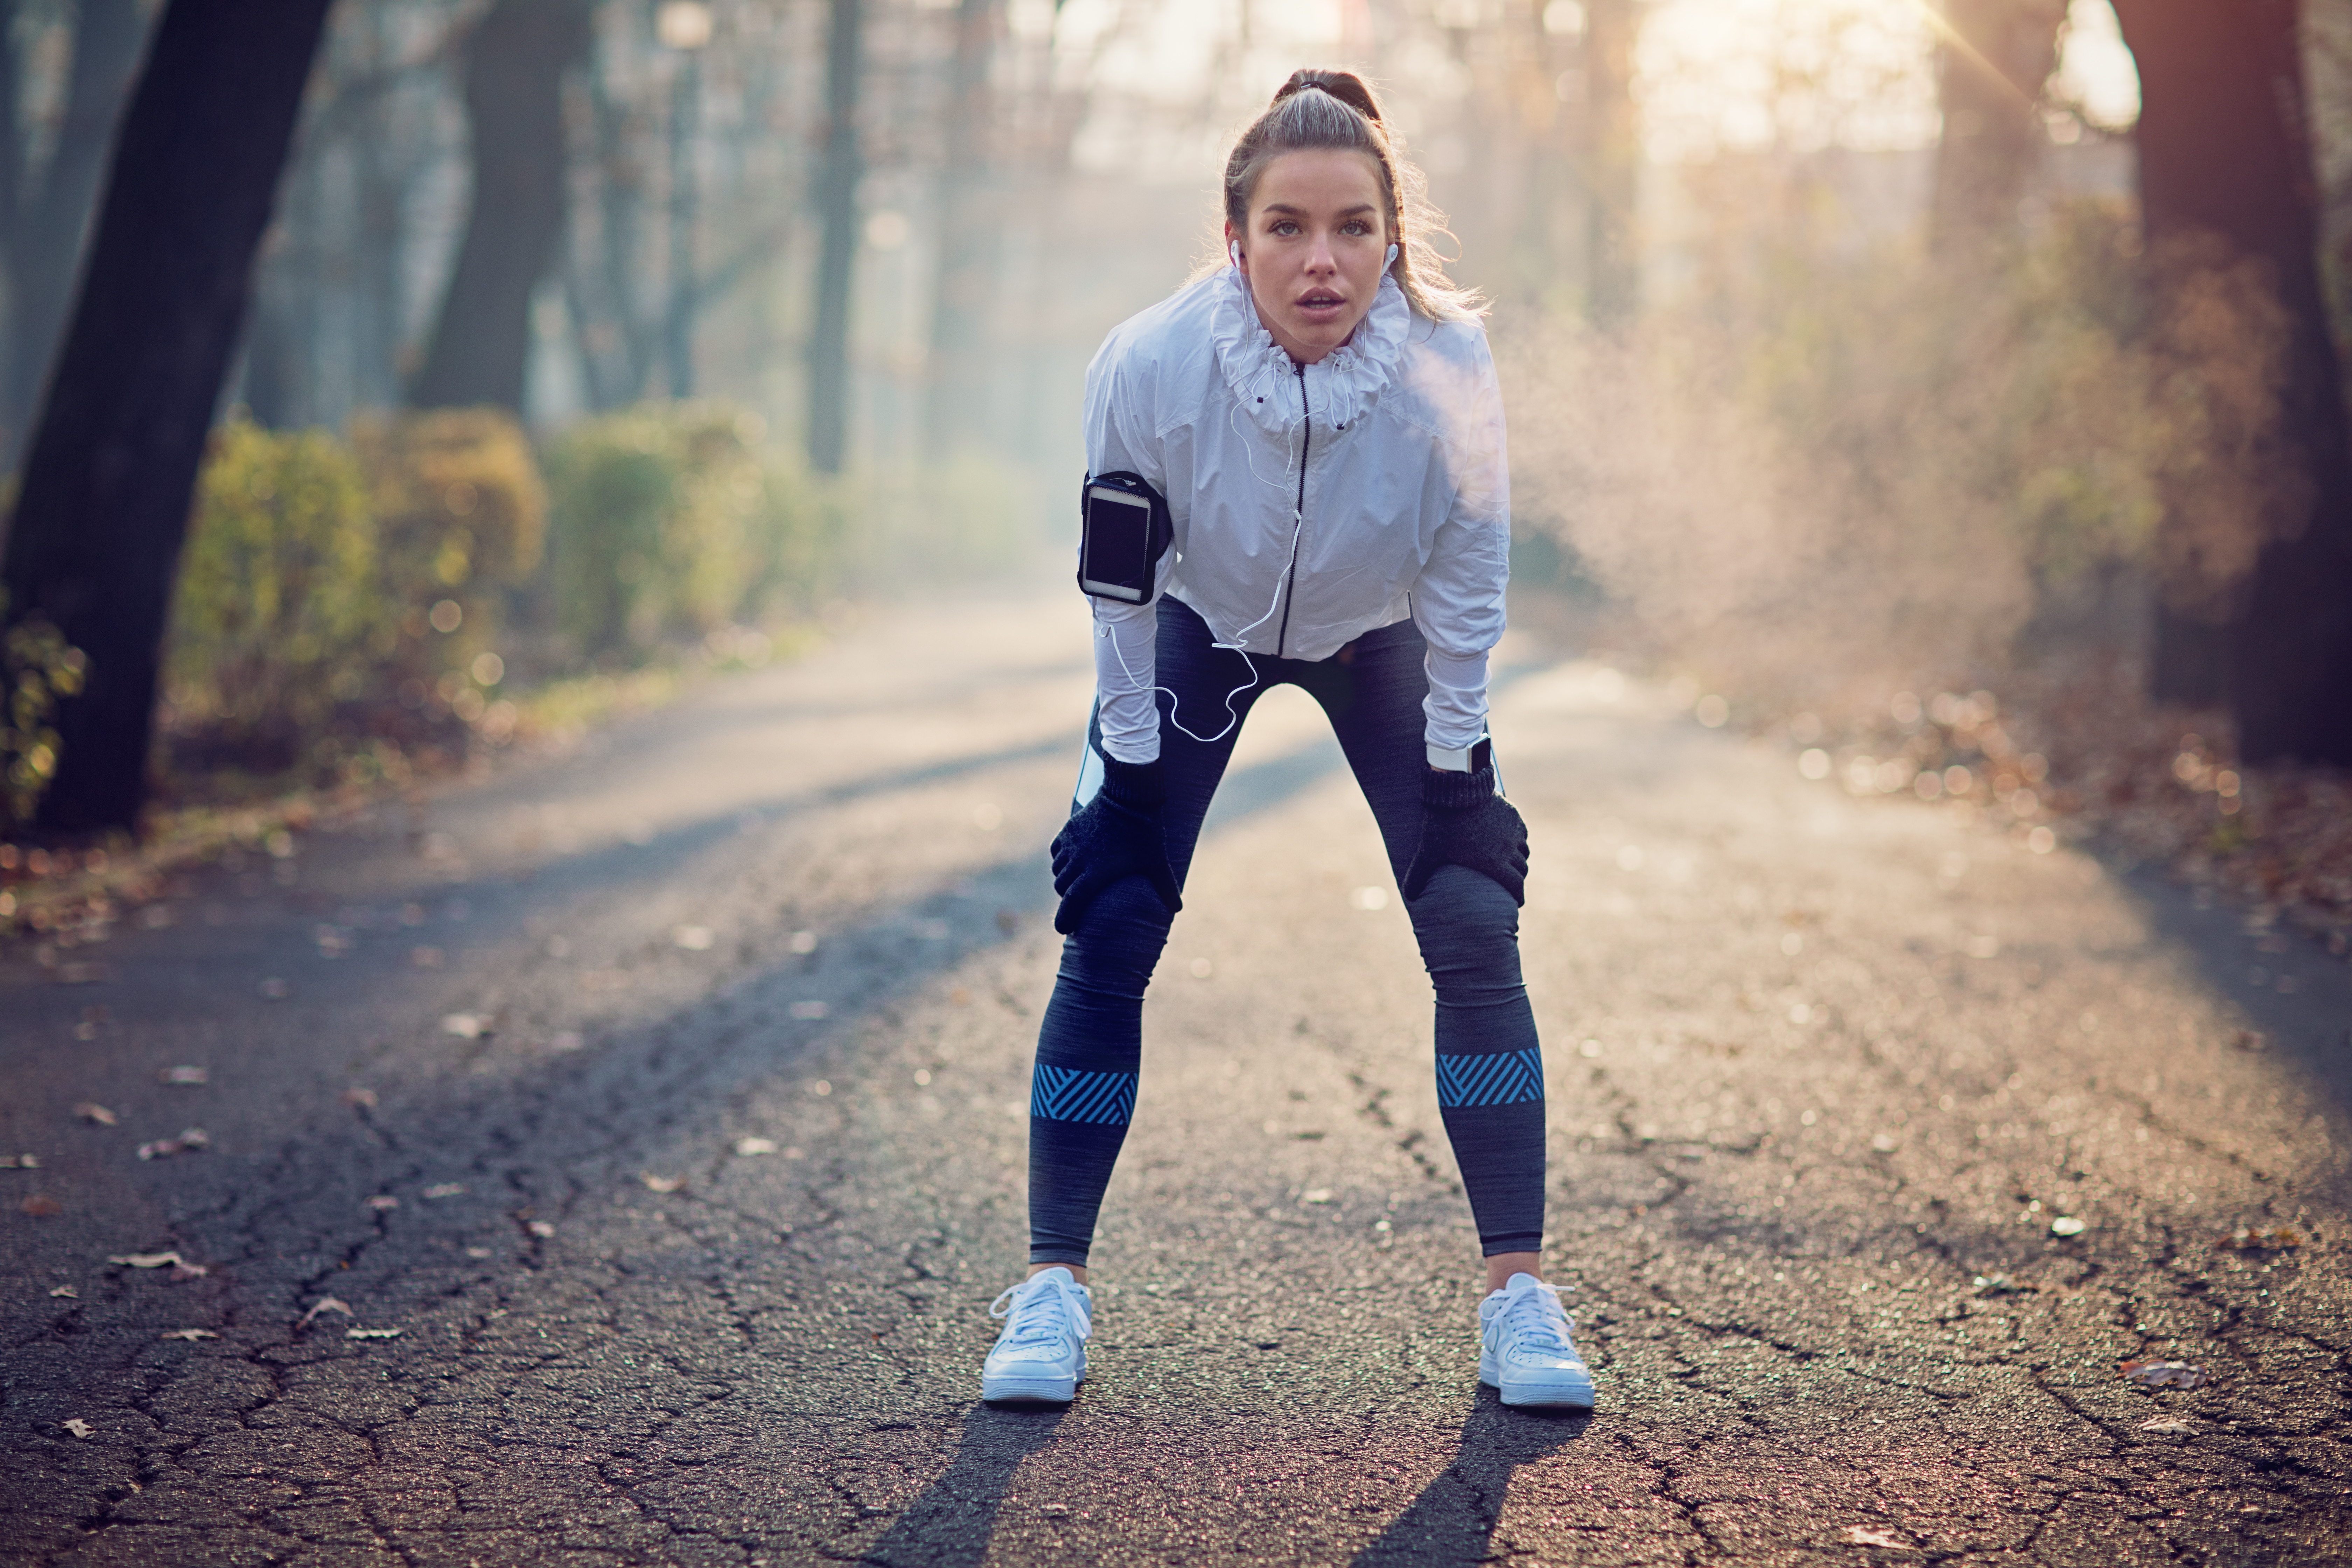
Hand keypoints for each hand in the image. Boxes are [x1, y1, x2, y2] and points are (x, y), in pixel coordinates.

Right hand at [1049, 756, 1183, 934]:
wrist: (1129, 793)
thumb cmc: (1145, 830)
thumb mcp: (1157, 860)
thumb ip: (1166, 886)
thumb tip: (1178, 909)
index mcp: (1096, 872)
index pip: (1072, 902)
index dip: (1065, 918)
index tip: (1061, 929)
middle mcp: (1078, 859)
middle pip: (1062, 887)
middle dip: (1067, 899)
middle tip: (1076, 904)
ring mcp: (1071, 843)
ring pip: (1057, 869)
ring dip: (1063, 879)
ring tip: (1075, 882)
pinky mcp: (1068, 828)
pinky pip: (1055, 851)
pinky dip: (1060, 860)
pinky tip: (1071, 861)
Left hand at [1402, 763, 1528, 904]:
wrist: (1456, 790)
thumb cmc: (1443, 824)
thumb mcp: (1429, 852)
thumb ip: (1418, 876)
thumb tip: (1409, 897)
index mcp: (1495, 863)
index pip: (1516, 886)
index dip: (1518, 897)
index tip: (1516, 902)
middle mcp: (1509, 848)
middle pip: (1522, 870)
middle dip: (1517, 879)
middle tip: (1510, 883)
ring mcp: (1513, 830)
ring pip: (1524, 851)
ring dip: (1519, 860)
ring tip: (1510, 864)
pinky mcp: (1514, 814)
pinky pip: (1522, 833)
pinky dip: (1518, 841)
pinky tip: (1509, 842)